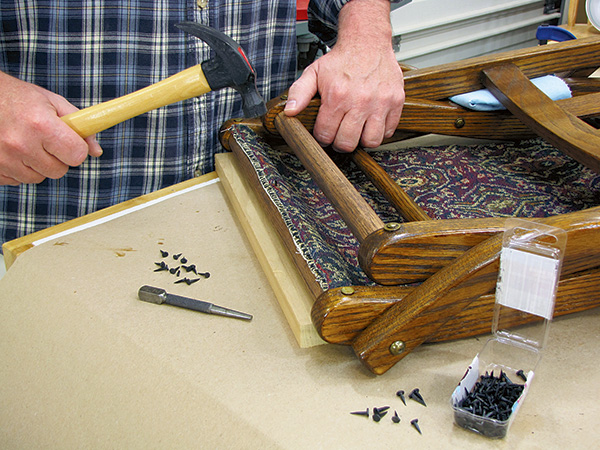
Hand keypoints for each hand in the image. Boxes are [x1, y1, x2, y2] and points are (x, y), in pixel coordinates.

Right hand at [0, 72, 102, 184]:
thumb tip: (96, 151)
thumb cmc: (18, 98)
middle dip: (57, 158)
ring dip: (37, 165)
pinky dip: (18, 169)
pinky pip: (17, 180)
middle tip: (44, 140)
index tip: (69, 141)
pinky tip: (12, 150)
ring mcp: (4, 159)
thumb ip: (79, 126)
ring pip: (37, 178)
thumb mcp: (52, 102)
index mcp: (41, 125)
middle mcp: (21, 144)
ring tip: (26, 142)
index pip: (76, 155)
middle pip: (58, 171)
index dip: (76, 149)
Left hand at [284, 0, 403, 152]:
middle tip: (339, 134)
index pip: (326, 135)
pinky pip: (389, 131)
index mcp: (337, 96)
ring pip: (371, 141)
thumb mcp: (313, 72)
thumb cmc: (341, 60)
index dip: (322, 137)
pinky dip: (380, 131)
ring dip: (361, 140)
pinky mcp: (396, 102)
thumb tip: (290, 112)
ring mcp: (380, 103)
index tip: (325, 132)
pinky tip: (371, 122)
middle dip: (339, 142)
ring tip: (357, 130)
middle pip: (347, 143)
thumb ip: (299, 92)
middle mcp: (360, 101)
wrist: (368, 41)